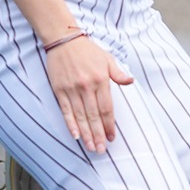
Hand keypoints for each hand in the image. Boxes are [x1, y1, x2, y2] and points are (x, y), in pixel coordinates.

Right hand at [44, 34, 134, 153]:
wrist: (63, 39)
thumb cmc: (87, 50)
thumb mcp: (107, 58)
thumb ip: (118, 73)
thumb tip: (130, 81)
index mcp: (101, 80)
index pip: (106, 108)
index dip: (110, 125)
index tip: (112, 137)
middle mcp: (87, 86)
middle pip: (94, 116)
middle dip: (98, 135)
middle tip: (101, 150)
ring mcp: (72, 89)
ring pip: (80, 116)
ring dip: (86, 134)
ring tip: (91, 147)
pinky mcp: (59, 89)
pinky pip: (66, 110)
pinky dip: (70, 124)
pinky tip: (75, 135)